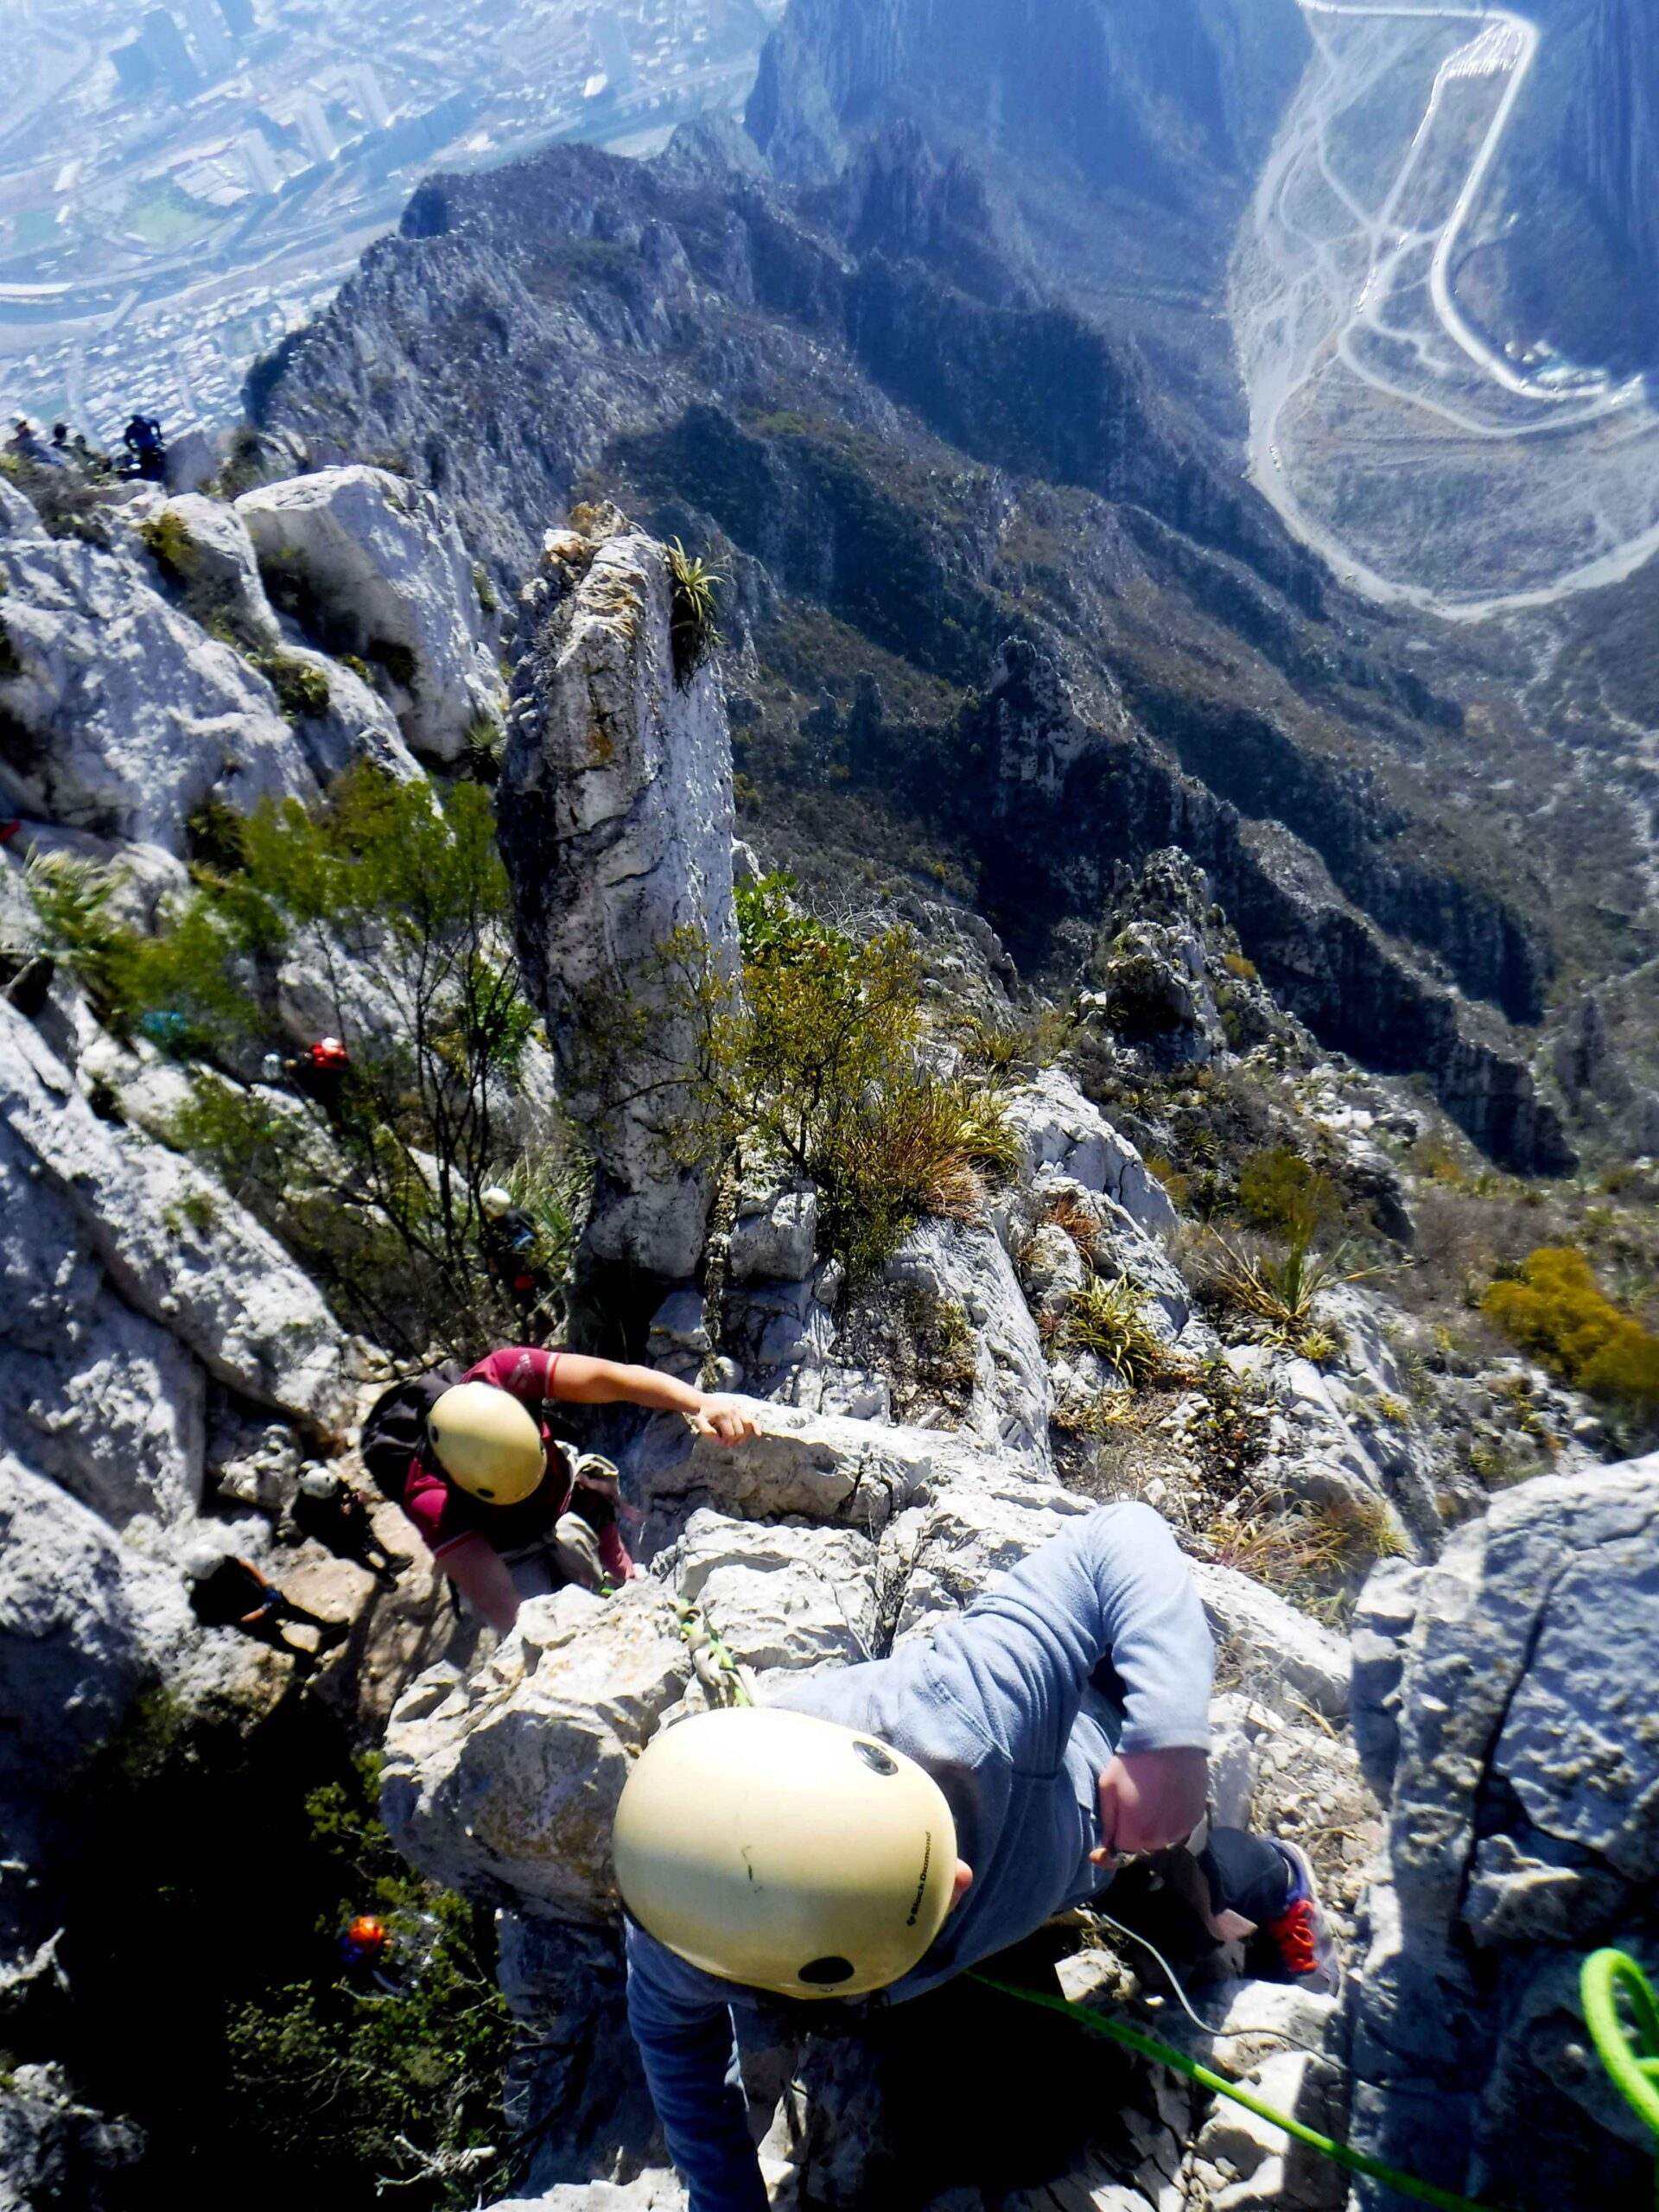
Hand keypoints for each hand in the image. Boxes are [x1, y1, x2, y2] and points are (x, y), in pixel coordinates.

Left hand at [689, 1393, 760, 1443]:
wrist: (707, 1403)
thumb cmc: (704, 1415)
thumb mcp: (700, 1423)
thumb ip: (706, 1431)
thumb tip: (719, 1438)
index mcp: (723, 1415)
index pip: (730, 1434)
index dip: (726, 1441)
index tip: (720, 1441)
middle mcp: (732, 1412)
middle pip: (739, 1432)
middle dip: (734, 1440)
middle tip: (727, 1442)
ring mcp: (738, 1411)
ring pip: (746, 1428)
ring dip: (743, 1437)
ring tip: (737, 1441)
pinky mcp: (741, 1411)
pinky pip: (751, 1420)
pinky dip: (755, 1427)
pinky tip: (757, 1435)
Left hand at [1092, 1747, 1208, 1863]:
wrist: (1169, 1742)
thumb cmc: (1132, 1764)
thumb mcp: (1108, 1788)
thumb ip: (1107, 1823)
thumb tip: (1105, 1849)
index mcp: (1136, 1834)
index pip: (1121, 1851)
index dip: (1114, 1839)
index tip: (1112, 1828)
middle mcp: (1161, 1839)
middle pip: (1143, 1844)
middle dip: (1135, 1830)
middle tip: (1133, 1802)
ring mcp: (1182, 1829)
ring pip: (1162, 1836)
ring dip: (1155, 1825)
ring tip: (1152, 1797)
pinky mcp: (1196, 1817)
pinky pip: (1180, 1826)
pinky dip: (1172, 1817)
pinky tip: (1168, 1796)